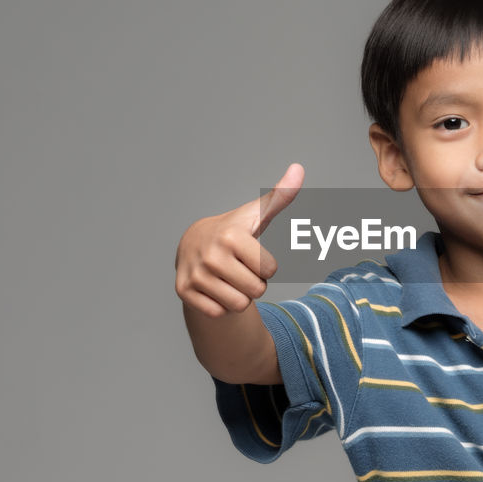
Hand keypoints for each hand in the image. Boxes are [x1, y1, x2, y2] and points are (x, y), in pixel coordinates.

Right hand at [174, 163, 303, 316]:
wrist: (193, 244)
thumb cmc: (234, 231)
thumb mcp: (256, 214)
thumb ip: (281, 196)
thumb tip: (299, 168)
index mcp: (232, 236)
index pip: (270, 270)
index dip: (266, 266)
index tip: (251, 254)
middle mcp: (210, 255)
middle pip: (257, 291)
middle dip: (254, 283)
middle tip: (240, 268)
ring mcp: (195, 274)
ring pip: (239, 305)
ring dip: (239, 296)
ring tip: (228, 277)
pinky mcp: (183, 290)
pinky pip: (218, 312)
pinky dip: (219, 305)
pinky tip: (213, 287)